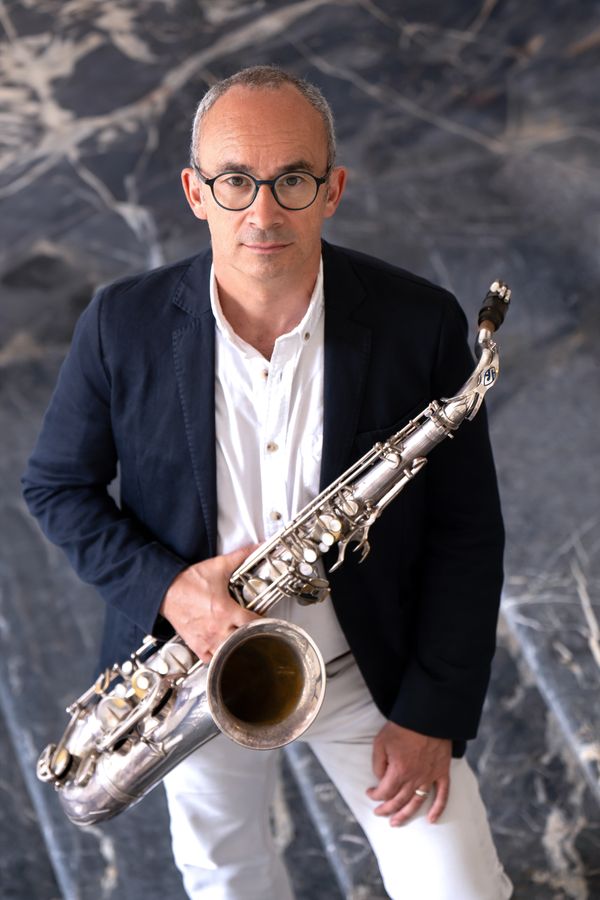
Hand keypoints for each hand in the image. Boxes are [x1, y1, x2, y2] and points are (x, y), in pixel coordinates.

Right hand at [160, 546, 259, 662]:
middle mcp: (217, 628)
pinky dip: (218, 657)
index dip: (263, 623)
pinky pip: (210, 659)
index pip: (253, 623)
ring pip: (228, 653)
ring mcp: (206, 639)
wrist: (165, 590)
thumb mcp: (218, 566)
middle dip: (251, 638)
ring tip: (240, 643)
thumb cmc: (189, 581)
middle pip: (243, 642)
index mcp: (225, 611)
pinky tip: (222, 650)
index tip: (265, 621)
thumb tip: (255, 547)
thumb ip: (240, 556)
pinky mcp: (196, 645)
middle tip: (255, 633)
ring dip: (236, 649)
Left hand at [367, 722, 450, 825]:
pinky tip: (432, 820)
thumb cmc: (402, 727)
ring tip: (396, 823)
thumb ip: (378, 763)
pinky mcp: (442, 773)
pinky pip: (442, 795)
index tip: (370, 793)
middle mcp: (415, 778)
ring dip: (406, 815)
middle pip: (399, 801)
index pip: (385, 791)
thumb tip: (380, 779)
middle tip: (379, 814)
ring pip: (417, 803)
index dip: (375, 795)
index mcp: (399, 771)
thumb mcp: (381, 742)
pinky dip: (438, 809)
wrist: (427, 716)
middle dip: (387, 809)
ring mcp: (430, 777)